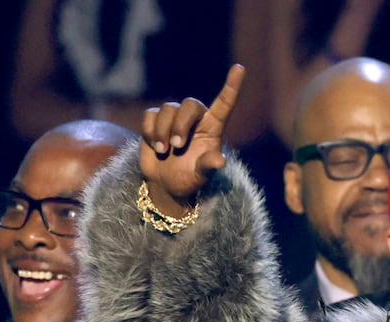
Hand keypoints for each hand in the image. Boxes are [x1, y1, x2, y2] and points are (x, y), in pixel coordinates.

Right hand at [139, 64, 244, 214]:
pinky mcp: (155, 121)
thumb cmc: (189, 179)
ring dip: (163, 132)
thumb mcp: (201, 176)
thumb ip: (208, 165)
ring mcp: (175, 119)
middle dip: (181, 125)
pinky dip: (149, 131)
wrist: (165, 185)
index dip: (232, 86)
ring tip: (163, 151)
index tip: (240, 68)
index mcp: (212, 129)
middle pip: (189, 104)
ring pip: (167, 109)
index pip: (224, 104)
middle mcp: (195, 120)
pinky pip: (150, 115)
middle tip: (177, 146)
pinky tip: (154, 146)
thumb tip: (220, 161)